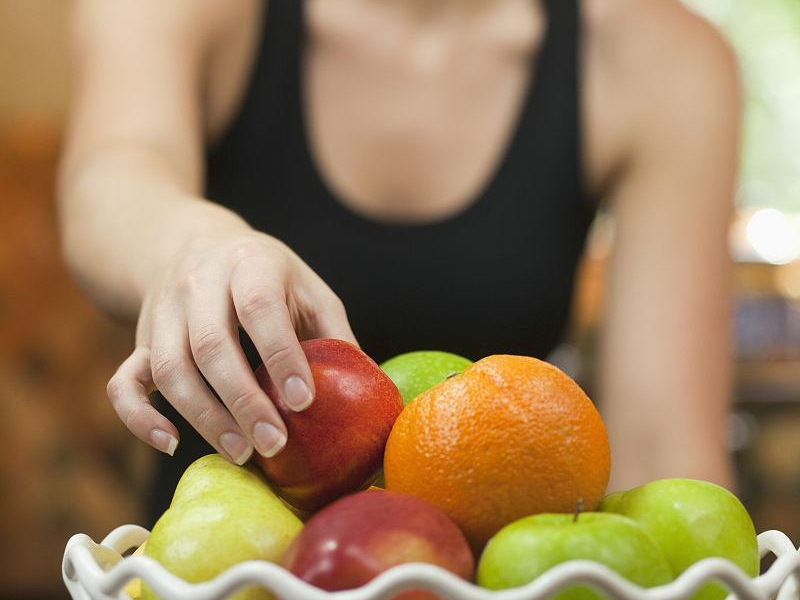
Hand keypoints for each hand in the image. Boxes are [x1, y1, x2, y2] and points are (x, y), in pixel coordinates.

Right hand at [106, 224, 356, 463]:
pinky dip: (140, 417)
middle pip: (211, 346)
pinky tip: (171, 444)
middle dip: (243, 401)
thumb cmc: (265, 274)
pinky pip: (124, 382)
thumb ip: (334, 333)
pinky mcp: (140, 340)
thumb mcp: (306, 287)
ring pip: (170, 369)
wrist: (192, 243)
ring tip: (242, 453)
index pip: (260, 308)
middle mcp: (200, 283)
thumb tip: (370, 390)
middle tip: (274, 444)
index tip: (305, 401)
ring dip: (204, 418)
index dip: (281, 356)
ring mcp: (164, 313)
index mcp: (251, 264)